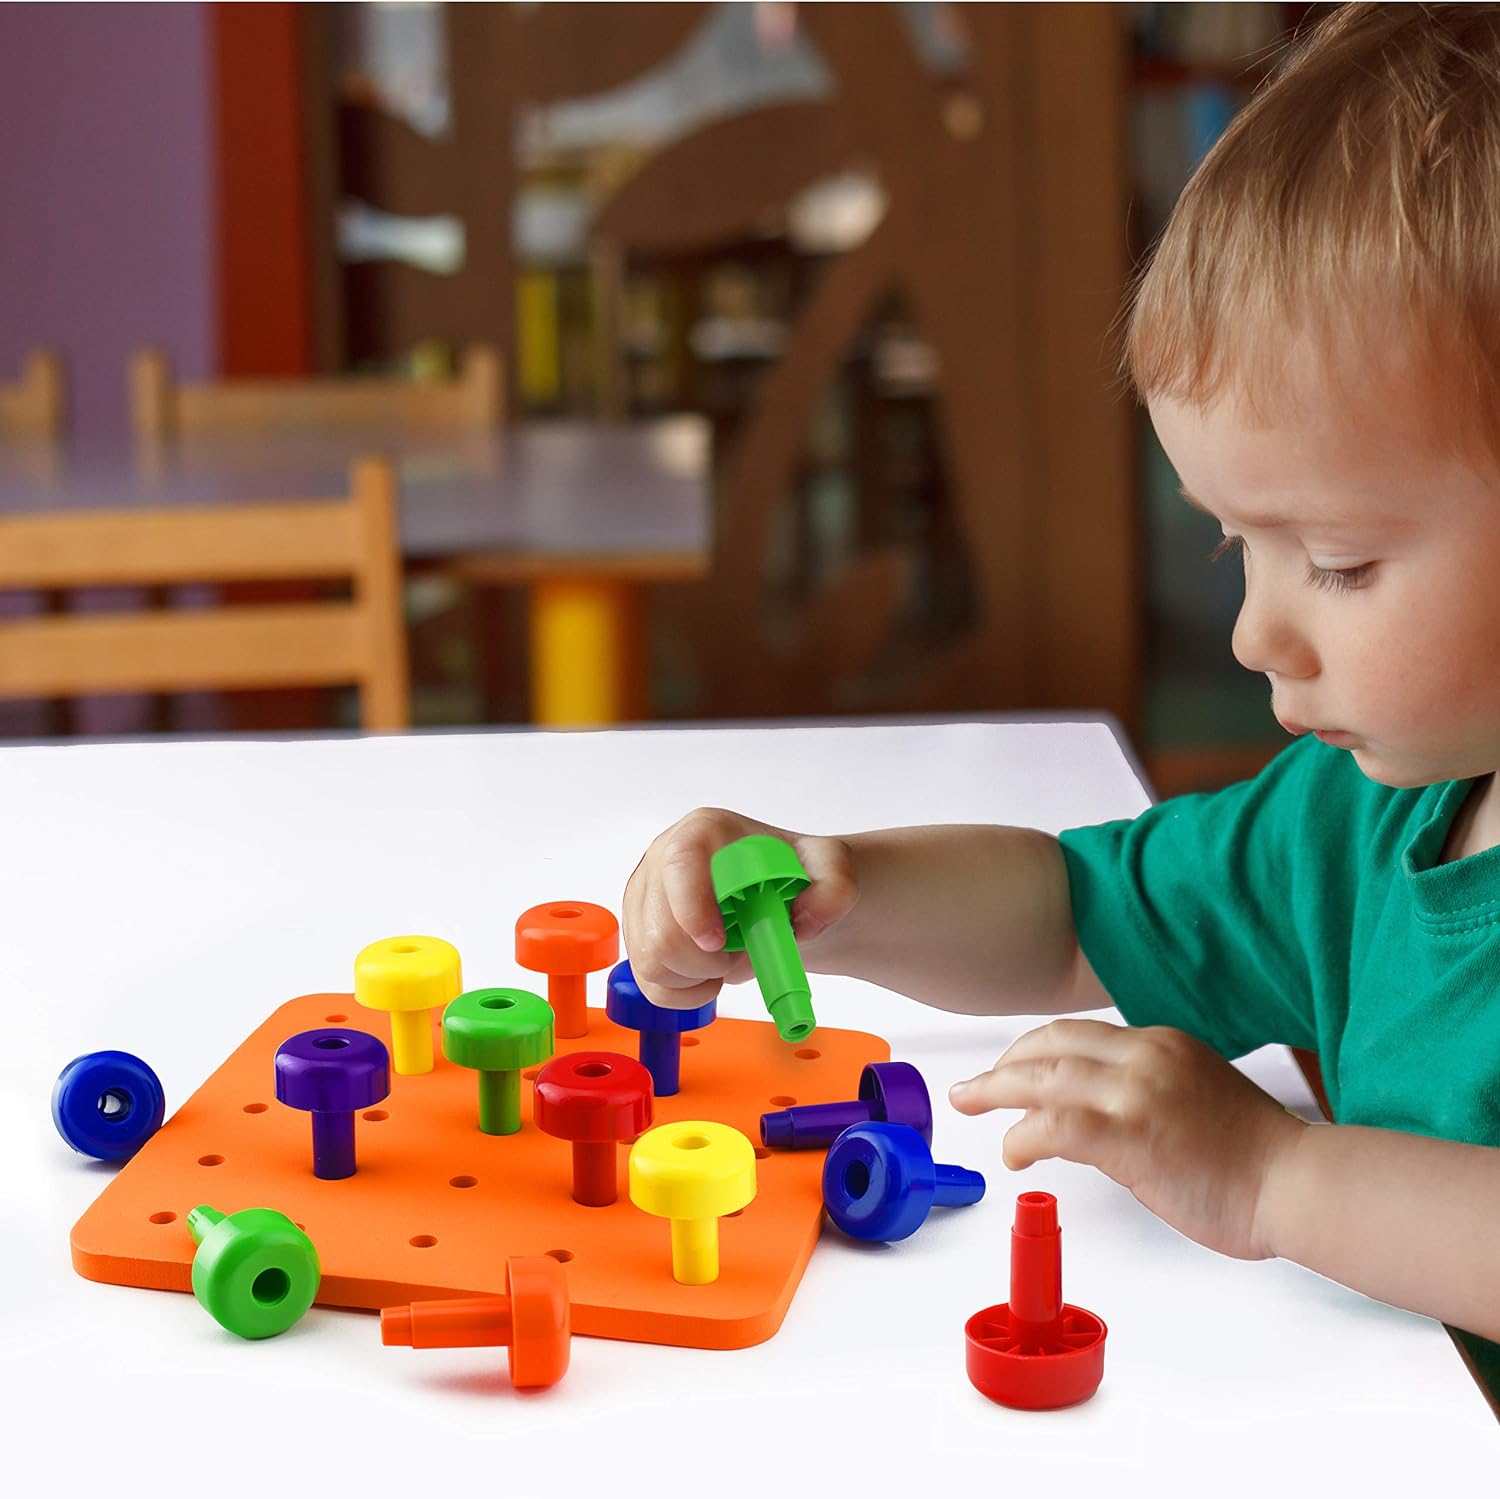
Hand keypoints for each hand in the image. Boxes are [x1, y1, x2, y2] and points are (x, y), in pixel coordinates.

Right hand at [621, 808, 856, 1009]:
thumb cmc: (795, 878)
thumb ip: (833, 887)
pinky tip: (712, 975)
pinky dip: (685, 993)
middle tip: (741, 951)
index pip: (679, 865)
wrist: (783, 900)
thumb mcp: (831, 871)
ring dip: (697, 976)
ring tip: (729, 958)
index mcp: (702, 832)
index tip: (720, 943)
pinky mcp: (639, 935)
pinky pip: (649, 983)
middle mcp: (661, 860)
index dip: (693, 909)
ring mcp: (644, 900)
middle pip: (659, 929)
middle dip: (706, 959)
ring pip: (651, 962)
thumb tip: (805, 921)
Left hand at [948, 1019, 1305, 1259]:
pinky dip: (1024, 1135)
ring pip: (1043, 1079)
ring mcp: (1137, 1093)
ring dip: (997, 1091)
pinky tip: (1014, 1152)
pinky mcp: (1132, 1135)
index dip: (1032, 1050)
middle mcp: (1145, 1056)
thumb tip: (1096, 1115)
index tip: (1010, 1068)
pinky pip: (1056, 1126)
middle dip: (1003, 1065)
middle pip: (1050, 1047)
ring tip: (970, 1105)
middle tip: (972, 1087)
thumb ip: (1146, 1090)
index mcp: (1161, 1043)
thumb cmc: (1256, 1156)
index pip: (1077, 1035)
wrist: (1297, 1182)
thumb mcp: (1196, 1094)